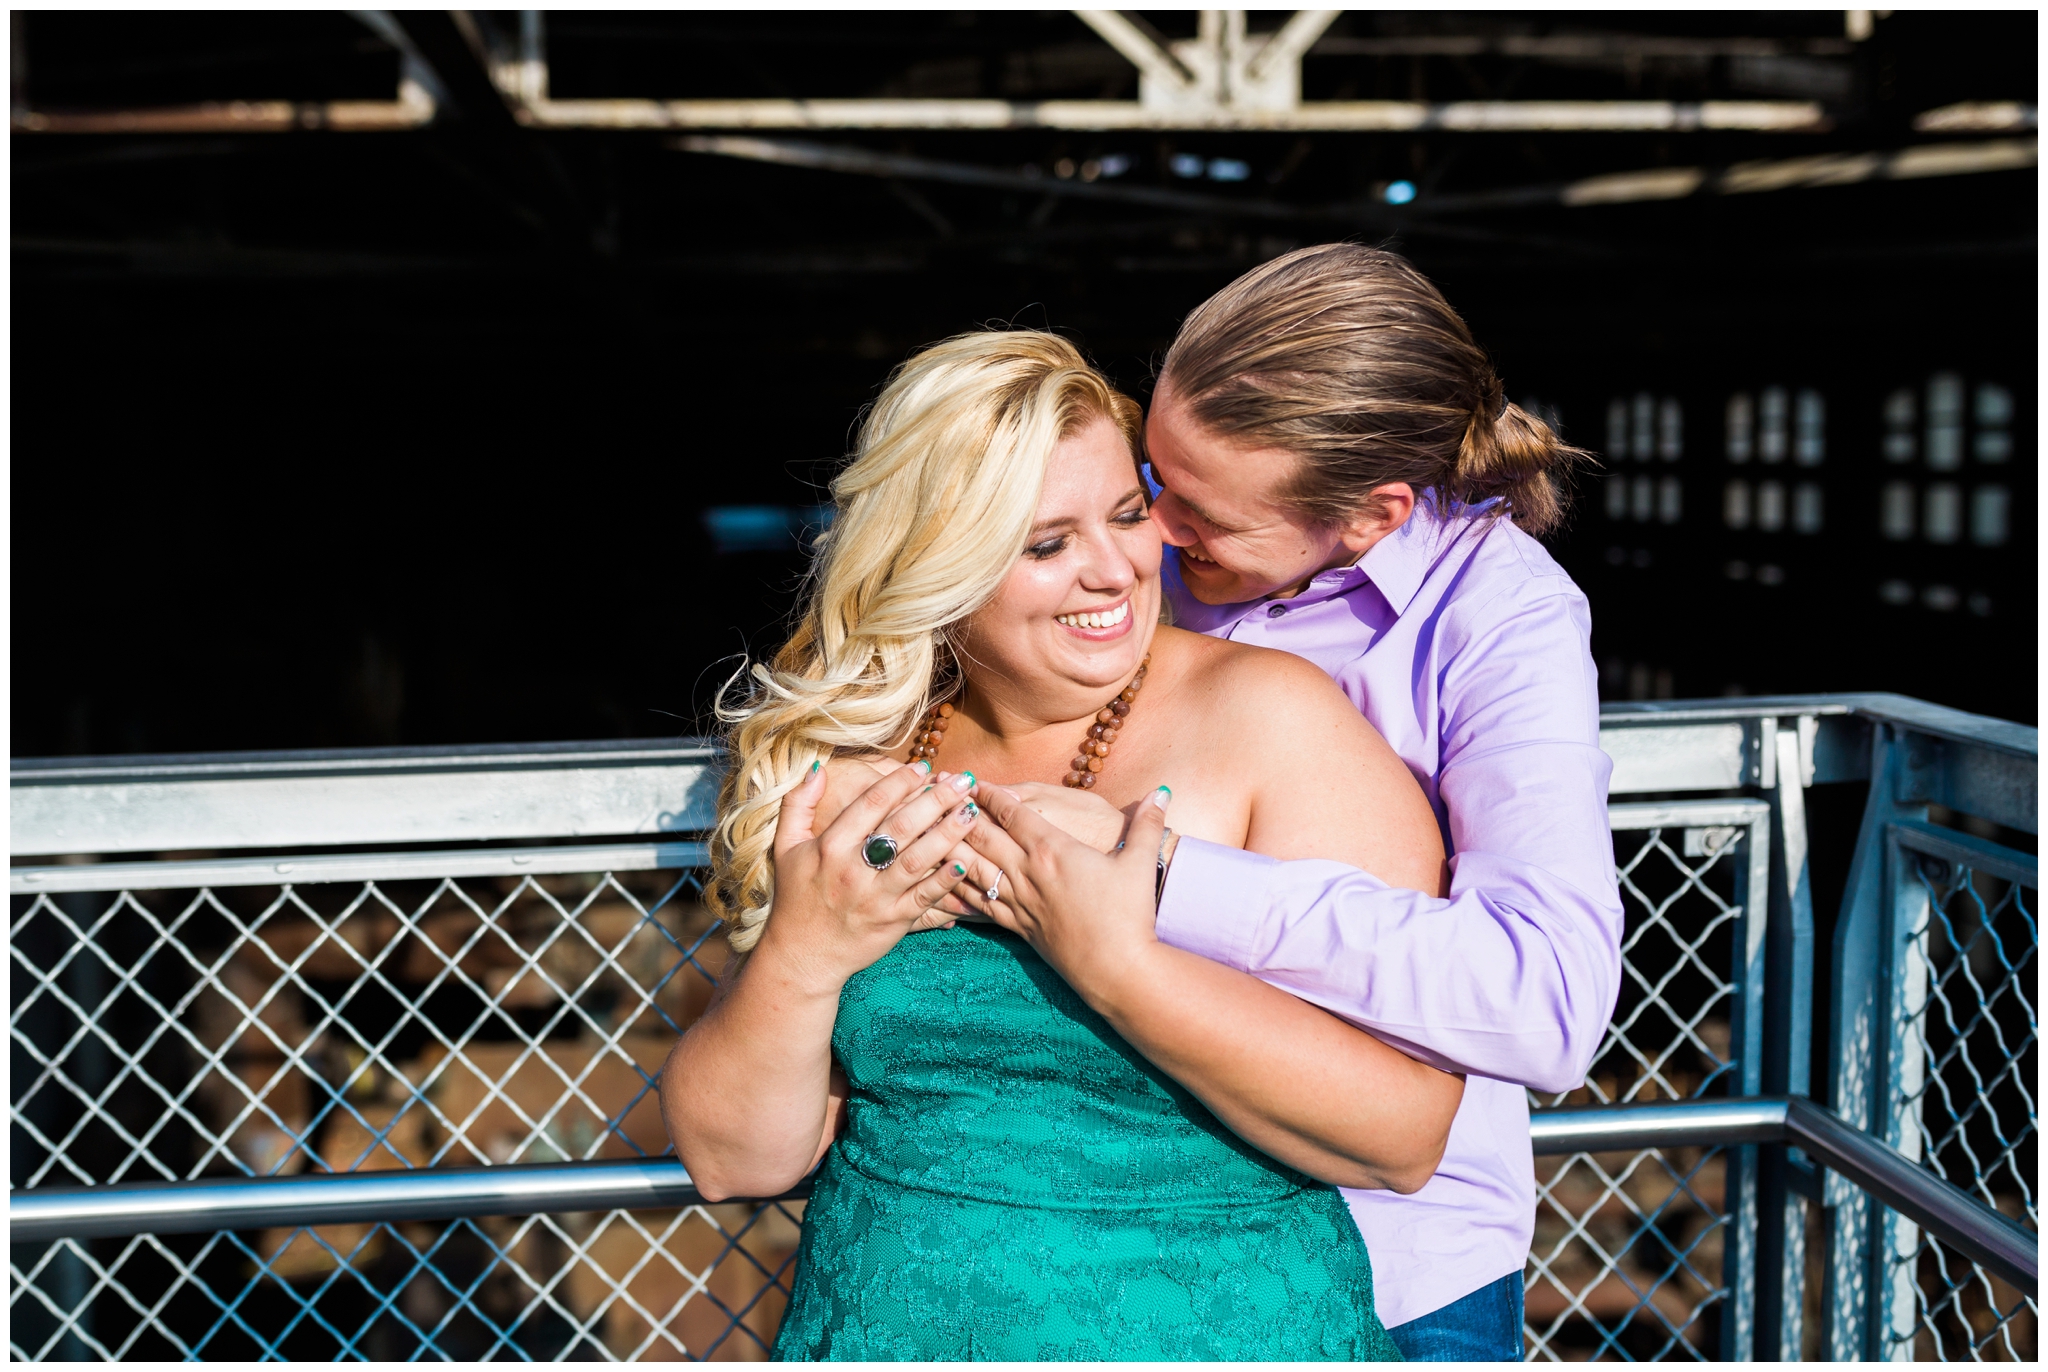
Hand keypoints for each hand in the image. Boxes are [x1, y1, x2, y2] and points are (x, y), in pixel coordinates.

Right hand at [754, 761, 983, 994]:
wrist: (803, 956)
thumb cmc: (796, 897)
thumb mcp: (786, 847)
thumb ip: (798, 804)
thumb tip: (816, 767)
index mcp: (830, 847)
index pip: (871, 804)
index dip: (900, 782)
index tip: (923, 767)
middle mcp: (854, 870)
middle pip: (902, 826)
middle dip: (937, 799)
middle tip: (964, 780)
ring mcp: (876, 898)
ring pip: (918, 859)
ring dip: (949, 834)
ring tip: (973, 812)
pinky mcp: (893, 922)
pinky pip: (925, 897)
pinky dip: (945, 880)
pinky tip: (965, 861)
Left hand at [957, 782, 1172, 1007]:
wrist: (1119, 970)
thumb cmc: (1130, 915)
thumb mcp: (1140, 863)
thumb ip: (1148, 823)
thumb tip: (1163, 791)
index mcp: (1053, 851)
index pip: (1013, 814)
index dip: (989, 794)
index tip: (970, 778)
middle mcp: (1028, 873)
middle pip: (982, 835)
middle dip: (958, 812)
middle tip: (936, 794)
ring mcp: (1020, 902)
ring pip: (972, 868)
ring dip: (948, 847)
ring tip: (927, 832)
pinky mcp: (1018, 928)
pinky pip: (977, 905)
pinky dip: (955, 891)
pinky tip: (938, 884)